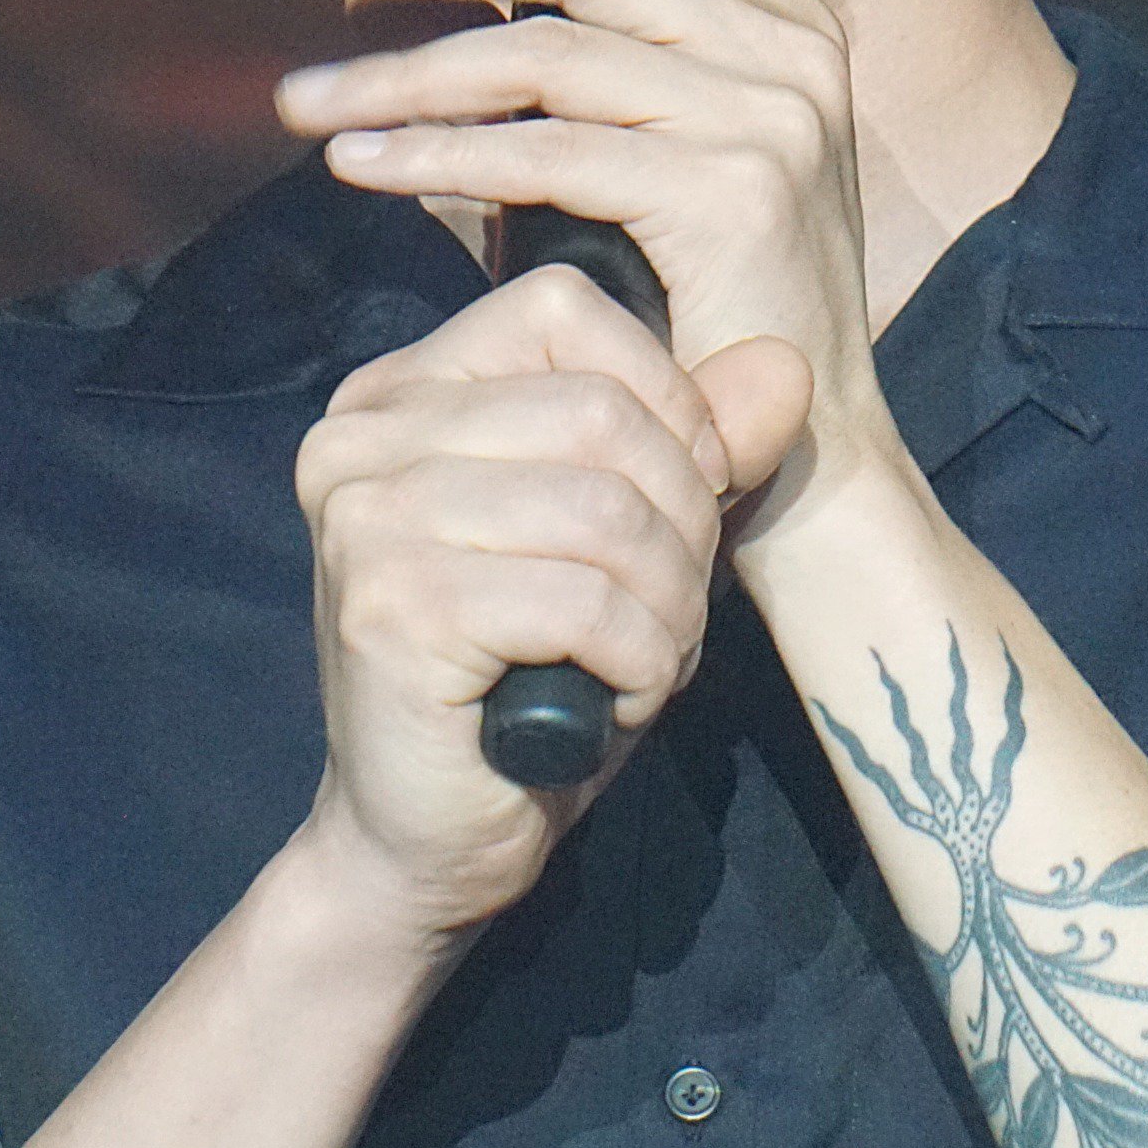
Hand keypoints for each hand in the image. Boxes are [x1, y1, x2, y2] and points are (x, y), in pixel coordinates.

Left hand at [278, 0, 888, 530]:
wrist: (801, 454)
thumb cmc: (701, 311)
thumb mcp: (652, 156)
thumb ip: (573, 65)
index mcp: (781, 17)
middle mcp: (788, 48)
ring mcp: (770, 115)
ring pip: (545, 51)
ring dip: (401, 71)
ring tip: (299, 99)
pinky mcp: (733, 194)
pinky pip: (548, 152)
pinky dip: (437, 154)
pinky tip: (359, 165)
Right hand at [285, 265, 741, 942]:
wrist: (428, 838)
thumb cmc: (536, 675)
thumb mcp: (635, 536)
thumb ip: (701, 442)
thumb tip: (787, 364)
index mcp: (401, 391)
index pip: (564, 309)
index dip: (666, 400)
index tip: (685, 497)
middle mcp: (361, 438)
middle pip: (602, 414)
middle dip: (683, 521)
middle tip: (673, 607)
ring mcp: (364, 519)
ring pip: (605, 510)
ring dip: (669, 601)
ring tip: (652, 655)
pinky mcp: (390, 609)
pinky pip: (586, 602)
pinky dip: (641, 660)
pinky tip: (617, 698)